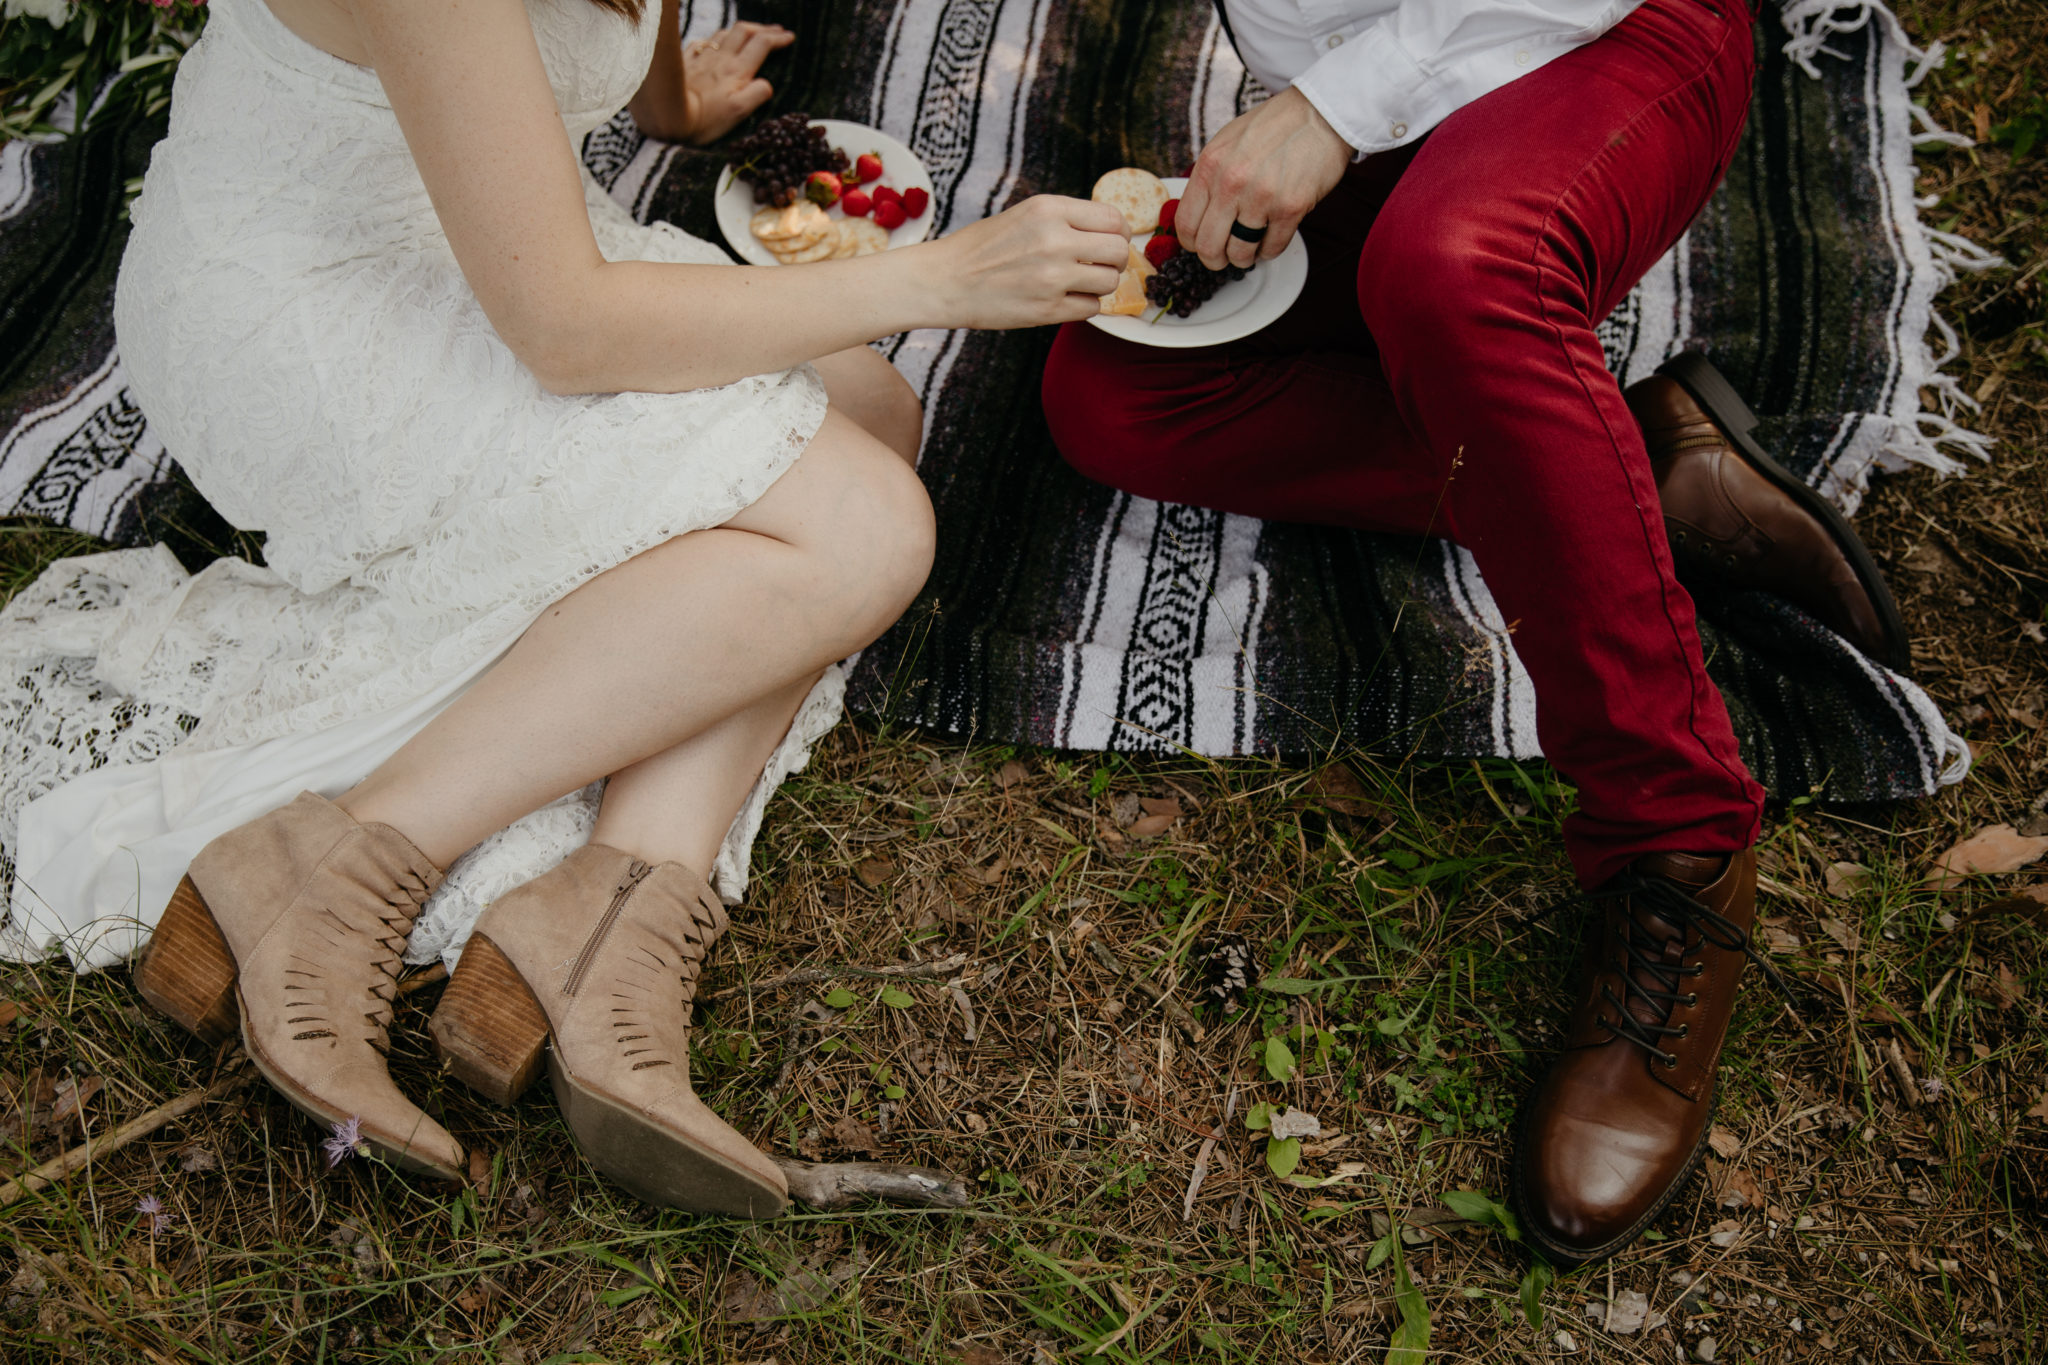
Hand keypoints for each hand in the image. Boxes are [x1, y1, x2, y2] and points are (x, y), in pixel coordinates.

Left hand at [633, 22, 794, 144]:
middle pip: (745, 31)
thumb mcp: (738, 113)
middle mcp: (721, 59)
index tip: (790, 38)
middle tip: (777, 32)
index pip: (762, 44)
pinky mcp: (686, 62)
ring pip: (725, 33)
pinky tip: (716, 44)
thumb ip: (757, 94)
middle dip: (764, 29)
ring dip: (742, 30)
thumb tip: (767, 84)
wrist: (666, 116)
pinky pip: (703, 43)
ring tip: (751, 34)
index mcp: (737, 70)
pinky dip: (716, 39)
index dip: (778, 38)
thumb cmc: (703, 120)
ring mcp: (702, 57)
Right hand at [922, 196, 1130, 329]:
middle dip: (1115, 260)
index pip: (1113, 218)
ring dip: (1100, 285)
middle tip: (1100, 265)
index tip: (1110, 241)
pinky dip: (1083, 305)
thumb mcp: (1026, 215)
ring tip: (1078, 283)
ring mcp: (1052, 276)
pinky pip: (1091, 308)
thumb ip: (1067, 220)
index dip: (1119, 233)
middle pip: (1119, 251)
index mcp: (1049, 209)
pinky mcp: (1047, 309)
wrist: (944, 281)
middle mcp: (1055, 239)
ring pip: (1110, 282)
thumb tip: (1113, 232)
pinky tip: (1063, 299)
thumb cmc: (983, 248)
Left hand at [1177, 86, 1352, 269]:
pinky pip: (1272, 248)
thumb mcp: (1226, 144)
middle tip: (1224, 257)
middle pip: (1209, 247)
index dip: (1192, 243)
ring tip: (1250, 248)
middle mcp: (1231, 183)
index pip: (1185, 224)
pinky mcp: (1291, 207)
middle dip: (1215, 260)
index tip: (1201, 245)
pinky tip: (1271, 238)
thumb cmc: (1273, 128)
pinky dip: (1269, 250)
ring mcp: (1261, 197)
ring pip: (1240, 253)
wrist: (1318, 114)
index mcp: (1210, 166)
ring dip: (1244, 258)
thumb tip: (1197, 214)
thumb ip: (1209, 178)